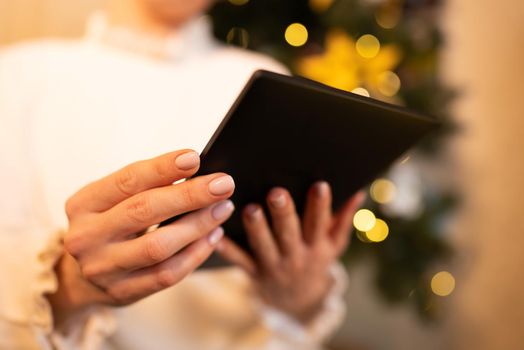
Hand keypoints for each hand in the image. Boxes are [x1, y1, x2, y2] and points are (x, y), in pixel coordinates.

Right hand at [48, 150, 235, 323]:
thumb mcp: (110, 200)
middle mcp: (87, 237)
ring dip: (198, 225)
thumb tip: (195, 169)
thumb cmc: (108, 224)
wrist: (79, 277)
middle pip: (144, 211)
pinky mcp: (122, 292)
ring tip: (224, 208)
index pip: (126, 181)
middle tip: (224, 184)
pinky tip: (213, 236)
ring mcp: (103, 269)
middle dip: (189, 195)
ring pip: (158, 246)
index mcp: (83, 204)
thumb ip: (143, 186)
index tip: (194, 158)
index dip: (162, 168)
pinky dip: (195, 253)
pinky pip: (167, 274)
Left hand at [217, 182, 363, 322]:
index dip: (321, 206)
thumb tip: (359, 191)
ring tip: (250, 209)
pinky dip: (227, 248)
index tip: (320, 185)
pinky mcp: (254, 271)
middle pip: (289, 234)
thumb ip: (344, 219)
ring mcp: (274, 265)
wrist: (298, 300)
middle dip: (284, 214)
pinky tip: (217, 233)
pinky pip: (239, 260)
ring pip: (264, 246)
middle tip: (276, 193)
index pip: (319, 224)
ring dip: (257, 229)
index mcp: (317, 246)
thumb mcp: (334, 245)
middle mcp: (296, 256)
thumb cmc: (316, 260)